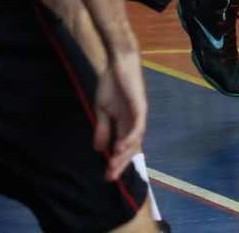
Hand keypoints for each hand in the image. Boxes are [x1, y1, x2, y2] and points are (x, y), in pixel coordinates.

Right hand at [92, 50, 147, 181]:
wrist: (118, 61)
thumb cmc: (111, 82)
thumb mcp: (103, 109)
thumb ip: (103, 128)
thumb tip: (98, 150)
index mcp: (125, 123)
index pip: (122, 147)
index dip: (116, 162)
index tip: (106, 176)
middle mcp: (135, 122)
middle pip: (130, 148)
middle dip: (120, 163)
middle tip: (110, 177)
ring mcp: (139, 114)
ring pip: (135, 140)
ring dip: (125, 154)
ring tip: (114, 165)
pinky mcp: (140, 106)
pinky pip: (137, 126)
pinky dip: (130, 138)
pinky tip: (121, 147)